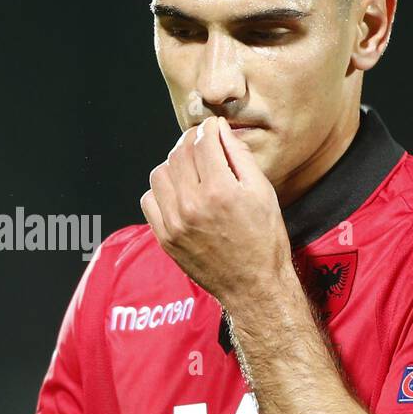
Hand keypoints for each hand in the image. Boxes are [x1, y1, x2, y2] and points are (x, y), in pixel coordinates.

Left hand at [140, 116, 295, 307]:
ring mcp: (174, 223)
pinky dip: (161, 190)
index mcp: (220, 191)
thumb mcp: (263, 192)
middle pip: (179, 153)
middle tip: (203, 144)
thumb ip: (239, 156)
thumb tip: (220, 130)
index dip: (209, 128)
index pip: (202, 141)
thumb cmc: (264, 239)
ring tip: (191, 169)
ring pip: (160, 173)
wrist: (253, 285)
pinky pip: (149, 199)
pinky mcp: (164, 237)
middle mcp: (192, 205)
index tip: (213, 128)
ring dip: (174, 164)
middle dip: (191, 142)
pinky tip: (179, 193)